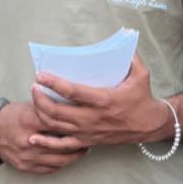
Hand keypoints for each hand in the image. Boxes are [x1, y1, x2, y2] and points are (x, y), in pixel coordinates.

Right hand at [0, 101, 88, 174]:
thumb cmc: (10, 117)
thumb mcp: (28, 108)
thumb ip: (47, 111)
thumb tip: (70, 112)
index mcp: (29, 122)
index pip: (57, 123)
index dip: (73, 124)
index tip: (85, 124)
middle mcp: (28, 141)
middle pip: (61, 144)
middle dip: (78, 143)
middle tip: (89, 139)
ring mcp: (27, 157)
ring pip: (59, 160)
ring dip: (74, 156)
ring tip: (83, 150)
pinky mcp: (26, 167)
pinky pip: (50, 169)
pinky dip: (62, 164)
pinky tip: (69, 159)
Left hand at [31, 53, 173, 148]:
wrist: (149, 125)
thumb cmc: (142, 98)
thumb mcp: (141, 74)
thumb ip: (131, 56)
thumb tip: (125, 37)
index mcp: (103, 100)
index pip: (72, 92)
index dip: (54, 83)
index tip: (40, 75)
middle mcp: (93, 118)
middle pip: (58, 111)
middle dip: (41, 98)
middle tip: (34, 86)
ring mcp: (88, 132)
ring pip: (56, 126)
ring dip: (41, 113)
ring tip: (35, 100)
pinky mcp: (87, 141)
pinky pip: (63, 146)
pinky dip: (46, 142)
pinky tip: (33, 137)